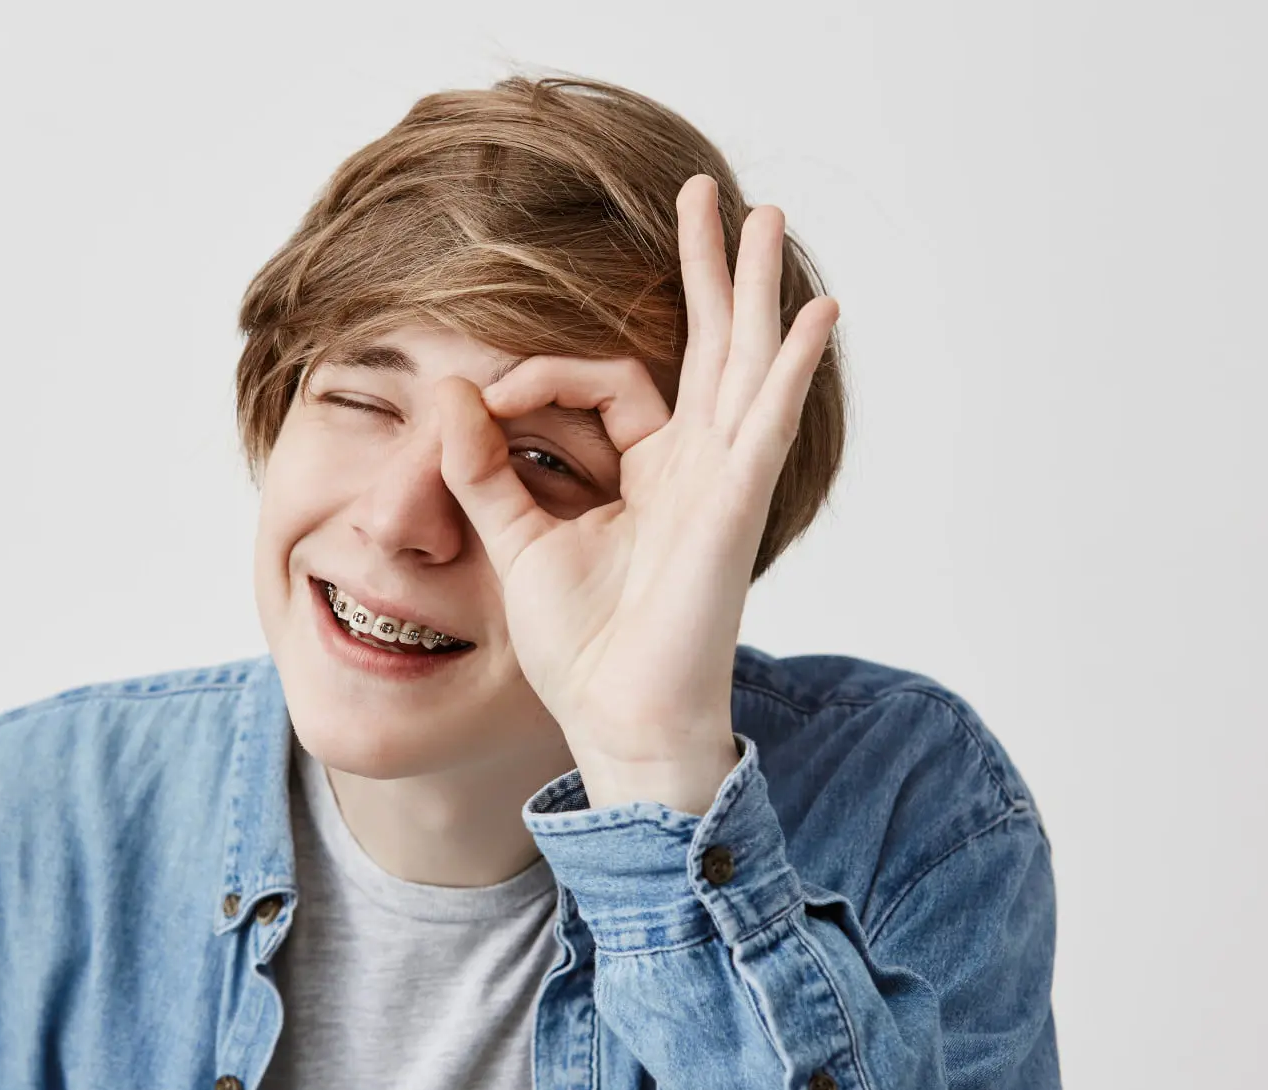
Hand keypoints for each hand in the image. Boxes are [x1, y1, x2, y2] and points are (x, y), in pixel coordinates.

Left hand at [437, 174, 838, 812]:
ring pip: (743, 363)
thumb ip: (486, 471)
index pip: (605, 382)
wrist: (616, 719)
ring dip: (752, 287)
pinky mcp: (734, 506)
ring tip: (765, 215)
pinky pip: (766, 422)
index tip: (481, 402)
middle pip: (707, 346)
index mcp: (648, 474)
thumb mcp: (518, 543)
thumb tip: (450, 393)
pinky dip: (790, 366)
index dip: (538, 376)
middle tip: (708, 193)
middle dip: (706, 268)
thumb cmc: (583, 650)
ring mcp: (721, 482)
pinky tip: (817, 311)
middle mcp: (694, 468)